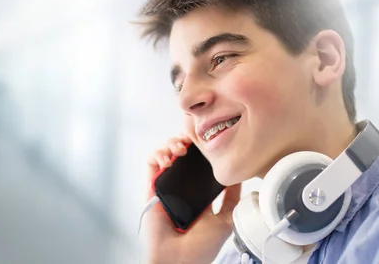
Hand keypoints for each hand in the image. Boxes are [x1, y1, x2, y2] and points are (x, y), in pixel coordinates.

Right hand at [145, 136, 241, 263]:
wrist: (181, 259)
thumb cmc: (201, 246)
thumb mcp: (226, 219)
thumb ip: (232, 198)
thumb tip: (240, 176)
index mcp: (198, 191)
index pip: (198, 161)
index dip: (201, 148)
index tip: (208, 142)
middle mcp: (181, 185)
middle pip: (181, 152)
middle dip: (186, 140)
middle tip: (191, 141)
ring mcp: (166, 184)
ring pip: (166, 153)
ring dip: (172, 143)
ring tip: (180, 149)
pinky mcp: (152, 187)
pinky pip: (151, 164)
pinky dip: (158, 154)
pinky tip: (168, 158)